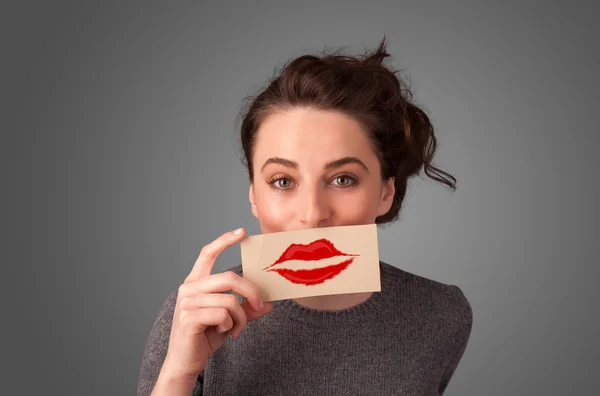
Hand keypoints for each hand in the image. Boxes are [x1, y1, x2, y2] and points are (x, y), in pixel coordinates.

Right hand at [161, 228, 272, 379]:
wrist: (185, 363)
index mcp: (196, 283)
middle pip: (229, 278)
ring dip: (240, 317)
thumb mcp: (229, 319)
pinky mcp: (188, 318)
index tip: (242, 232)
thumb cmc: (204, 338)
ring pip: (230, 300)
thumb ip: (246, 309)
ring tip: (236, 329)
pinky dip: (230, 325)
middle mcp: (189, 288)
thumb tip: (268, 304)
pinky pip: (223, 314)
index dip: (224, 241)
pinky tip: (223, 333)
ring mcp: (186, 302)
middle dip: (251, 292)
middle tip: (261, 305)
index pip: (208, 254)